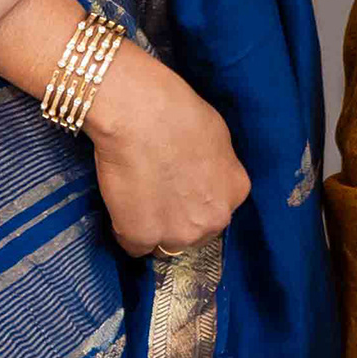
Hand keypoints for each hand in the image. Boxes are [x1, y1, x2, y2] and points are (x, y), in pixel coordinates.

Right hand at [84, 49, 250, 255]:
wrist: (141, 113)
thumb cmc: (178, 112)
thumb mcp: (216, 139)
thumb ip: (215, 168)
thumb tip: (200, 176)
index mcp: (236, 191)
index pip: (216, 214)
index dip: (193, 204)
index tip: (178, 192)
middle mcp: (214, 220)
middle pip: (194, 234)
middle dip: (177, 220)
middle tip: (155, 195)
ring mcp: (179, 234)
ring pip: (165, 244)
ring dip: (152, 228)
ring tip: (135, 198)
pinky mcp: (143, 238)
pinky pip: (133, 246)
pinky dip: (125, 230)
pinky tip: (121, 205)